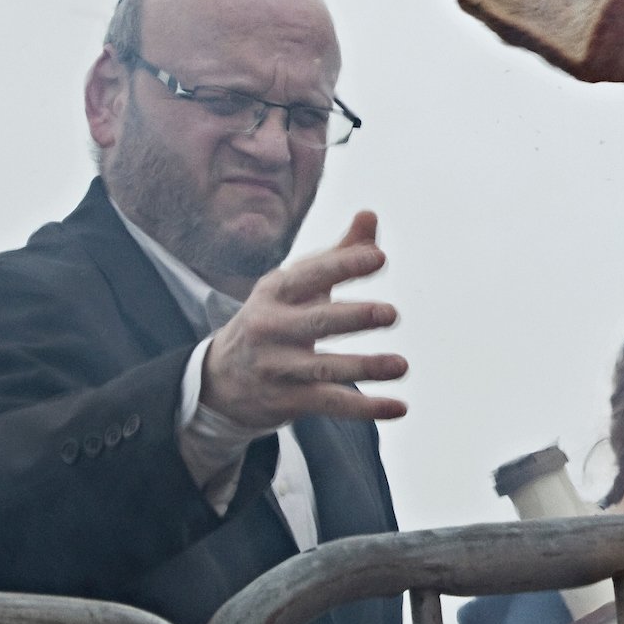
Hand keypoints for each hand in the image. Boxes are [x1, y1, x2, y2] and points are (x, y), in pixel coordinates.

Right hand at [202, 212, 407, 429]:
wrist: (222, 379)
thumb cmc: (275, 318)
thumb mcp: (296, 285)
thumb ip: (338, 253)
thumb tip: (371, 215)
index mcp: (275, 291)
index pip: (309, 275)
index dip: (343, 265)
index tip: (379, 257)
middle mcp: (271, 327)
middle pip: (315, 322)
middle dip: (353, 317)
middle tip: (391, 313)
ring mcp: (277, 366)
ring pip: (324, 368)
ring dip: (364, 367)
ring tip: (401, 365)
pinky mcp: (288, 400)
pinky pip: (330, 404)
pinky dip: (365, 408)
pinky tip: (399, 407)